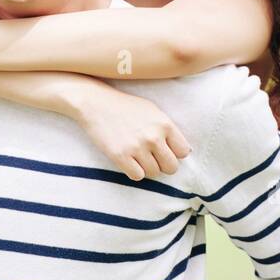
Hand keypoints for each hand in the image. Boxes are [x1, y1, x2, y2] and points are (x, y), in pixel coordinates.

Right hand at [74, 87, 190, 179]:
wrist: (95, 103)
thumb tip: (185, 152)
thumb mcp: (152, 111)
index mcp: (164, 124)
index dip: (174, 153)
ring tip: (138, 158)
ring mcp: (136, 147)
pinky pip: (137, 176)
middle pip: (171, 167)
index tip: (164, 150)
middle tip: (153, 158)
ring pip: (154, 173)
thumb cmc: (125, 106)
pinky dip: (134, 172)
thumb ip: (168, 129)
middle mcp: (153, 137)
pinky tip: (129, 161)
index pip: (183, 152)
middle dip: (163, 165)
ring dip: (147, 168)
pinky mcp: (120, 156)